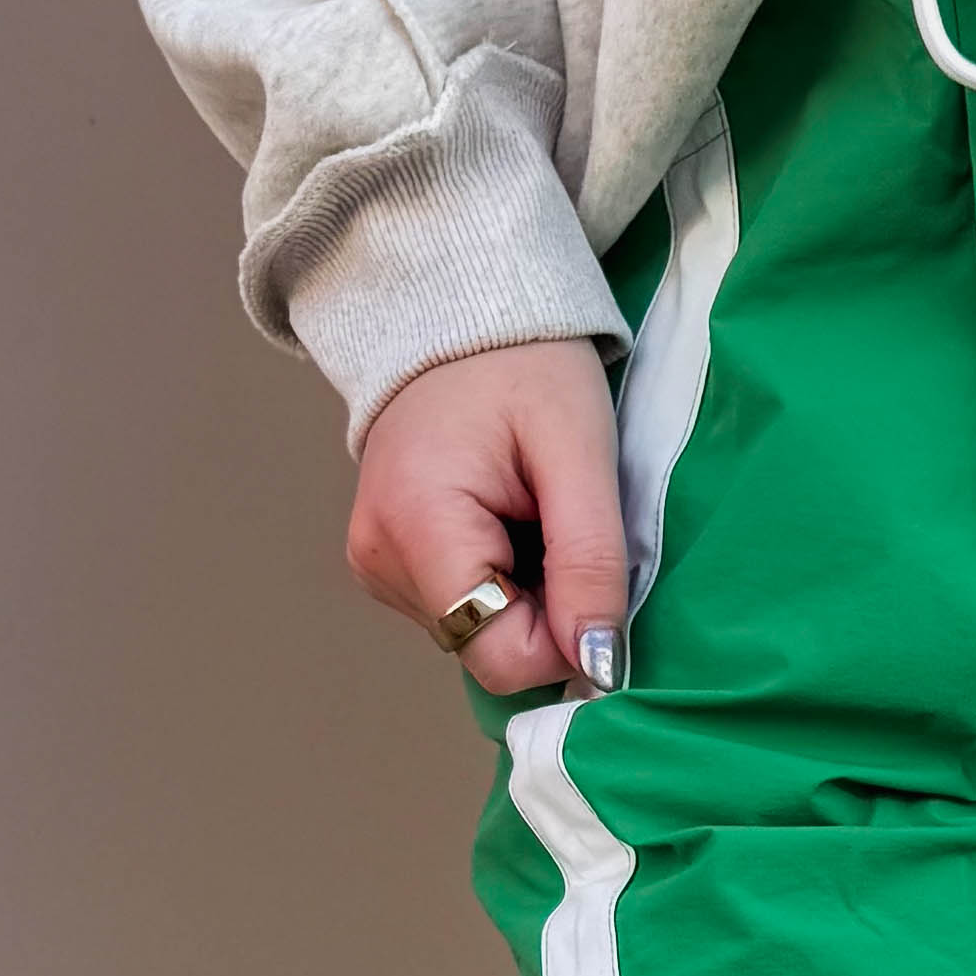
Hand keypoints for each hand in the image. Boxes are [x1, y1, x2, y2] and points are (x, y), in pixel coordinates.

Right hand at [347, 337, 626, 696]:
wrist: (459, 312)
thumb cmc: (523, 365)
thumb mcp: (578, 453)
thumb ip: (590, 562)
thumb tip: (599, 663)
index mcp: (416, 527)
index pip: (500, 656)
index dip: (563, 637)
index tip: (585, 568)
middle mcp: (379, 560)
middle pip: (488, 648)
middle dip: (544, 607)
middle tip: (557, 522)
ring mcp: (375, 565)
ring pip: (477, 633)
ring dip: (525, 591)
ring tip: (528, 509)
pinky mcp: (385, 563)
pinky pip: (461, 608)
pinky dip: (501, 578)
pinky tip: (505, 517)